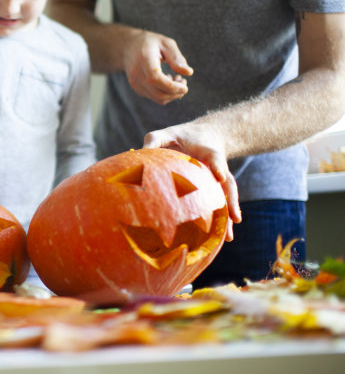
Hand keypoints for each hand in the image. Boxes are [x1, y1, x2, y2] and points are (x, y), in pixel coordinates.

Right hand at [123, 28, 193, 104]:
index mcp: (144, 59)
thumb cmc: (149, 43)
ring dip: (172, 94)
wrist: (126, 47)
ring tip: (176, 79)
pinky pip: (154, 97)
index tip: (185, 85)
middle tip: (183, 81)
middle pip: (158, 93)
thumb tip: (188, 72)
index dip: (172, 86)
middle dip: (176, 92)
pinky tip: (166, 81)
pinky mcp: (136, 88)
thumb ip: (177, 58)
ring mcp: (135, 83)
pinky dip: (165, 93)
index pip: (155, 79)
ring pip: (157, 98)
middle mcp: (136, 73)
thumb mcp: (165, 43)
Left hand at [143, 123, 241, 240]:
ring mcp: (217, 180)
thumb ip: (154, 140)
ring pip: (226, 198)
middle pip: (228, 185)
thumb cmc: (179, 136)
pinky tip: (217, 239)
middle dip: (231, 201)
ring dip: (227, 217)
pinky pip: (217, 205)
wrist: (201, 136)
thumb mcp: (165, 134)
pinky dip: (218, 220)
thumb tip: (138, 153)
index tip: (220, 175)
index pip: (215, 160)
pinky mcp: (212, 188)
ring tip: (228, 237)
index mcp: (208, 153)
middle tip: (236, 219)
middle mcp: (217, 168)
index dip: (217, 166)